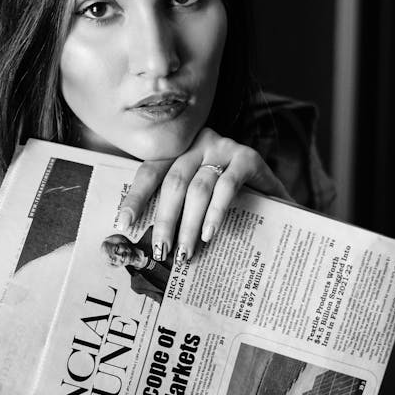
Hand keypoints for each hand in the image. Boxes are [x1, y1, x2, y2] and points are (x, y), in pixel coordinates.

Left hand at [117, 127, 290, 263]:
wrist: (270, 188)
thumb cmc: (227, 194)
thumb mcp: (197, 195)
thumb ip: (176, 207)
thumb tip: (142, 239)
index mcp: (179, 149)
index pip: (150, 171)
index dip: (136, 197)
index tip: (123, 223)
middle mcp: (197, 143)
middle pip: (173, 182)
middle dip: (164, 220)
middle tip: (162, 250)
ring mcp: (223, 147)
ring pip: (198, 187)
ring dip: (189, 223)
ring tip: (186, 251)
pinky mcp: (248, 157)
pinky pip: (227, 186)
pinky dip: (216, 212)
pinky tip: (210, 233)